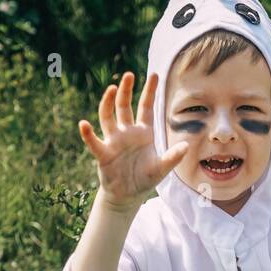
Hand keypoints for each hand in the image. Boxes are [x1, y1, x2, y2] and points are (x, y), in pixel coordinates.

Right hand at [78, 72, 188, 212]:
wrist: (128, 196)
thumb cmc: (144, 179)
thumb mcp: (161, 169)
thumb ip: (172, 157)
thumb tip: (186, 146)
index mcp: (143, 133)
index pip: (146, 107)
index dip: (149, 91)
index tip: (154, 74)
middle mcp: (127, 133)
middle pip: (124, 106)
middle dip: (126, 90)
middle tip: (128, 75)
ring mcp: (113, 141)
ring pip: (108, 117)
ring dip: (108, 103)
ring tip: (111, 89)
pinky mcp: (103, 154)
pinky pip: (94, 142)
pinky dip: (88, 134)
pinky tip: (84, 124)